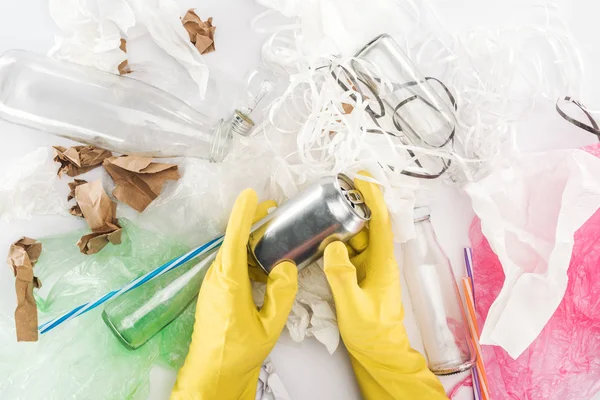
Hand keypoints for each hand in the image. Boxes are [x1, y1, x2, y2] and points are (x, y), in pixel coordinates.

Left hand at [171, 189, 297, 399]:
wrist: (213, 374)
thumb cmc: (239, 353)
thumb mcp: (270, 325)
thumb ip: (281, 294)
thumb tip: (287, 267)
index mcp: (229, 282)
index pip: (234, 239)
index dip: (243, 214)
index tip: (251, 195)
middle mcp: (216, 278)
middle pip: (232, 240)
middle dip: (250, 222)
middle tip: (271, 210)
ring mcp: (212, 285)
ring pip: (231, 253)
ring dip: (249, 241)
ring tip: (271, 235)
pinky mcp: (214, 292)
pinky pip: (230, 267)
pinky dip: (246, 259)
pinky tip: (262, 267)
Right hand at [324, 173, 446, 399]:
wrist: (379, 352)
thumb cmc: (371, 331)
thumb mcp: (353, 306)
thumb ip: (341, 277)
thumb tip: (332, 247)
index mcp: (383, 263)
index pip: (381, 222)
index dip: (373, 197)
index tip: (362, 176)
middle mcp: (379, 260)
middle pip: (369, 224)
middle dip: (356, 202)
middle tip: (336, 185)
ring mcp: (370, 267)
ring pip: (358, 236)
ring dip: (346, 220)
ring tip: (327, 204)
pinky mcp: (360, 274)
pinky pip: (350, 250)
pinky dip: (339, 238)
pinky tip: (324, 235)